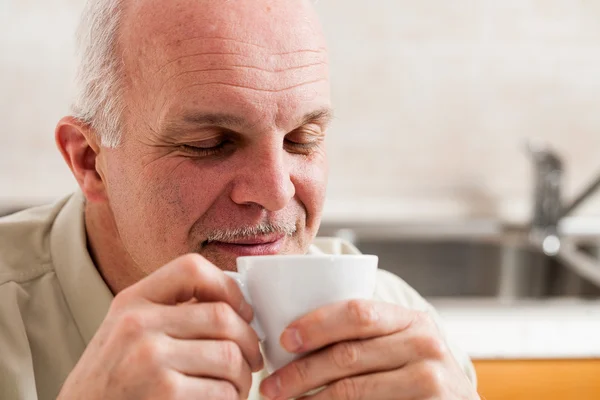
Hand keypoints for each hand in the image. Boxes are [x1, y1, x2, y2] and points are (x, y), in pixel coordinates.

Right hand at [58, 254, 262, 399]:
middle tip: (252, 359)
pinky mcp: (164, 394)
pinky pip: (221, 391)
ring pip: (229, 356)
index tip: (243, 313)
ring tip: (237, 386)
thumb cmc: (110, 381)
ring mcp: (149, 358)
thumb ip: (167, 312)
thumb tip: (234, 305)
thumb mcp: (125, 332)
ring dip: (243, 376)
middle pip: (222, 316)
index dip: (229, 288)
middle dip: (248, 342)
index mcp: (132, 300)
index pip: (192, 268)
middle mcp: (138, 323)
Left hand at [259, 300, 477, 399]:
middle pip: (348, 353)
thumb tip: (295, 336)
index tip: (284, 339)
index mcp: (409, 319)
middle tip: (271, 385)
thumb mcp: (401, 344)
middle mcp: (423, 343)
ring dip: (310, 398)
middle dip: (301, 371)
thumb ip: (365, 335)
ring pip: (352, 388)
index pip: (357, 312)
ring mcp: (428, 377)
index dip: (317, 324)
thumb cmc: (418, 372)